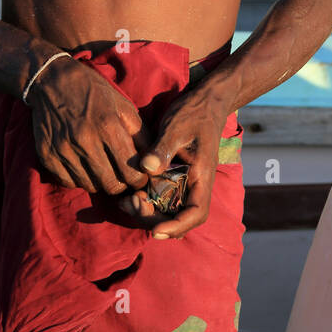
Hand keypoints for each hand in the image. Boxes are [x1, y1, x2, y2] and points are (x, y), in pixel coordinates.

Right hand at [28, 56, 150, 197]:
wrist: (52, 81)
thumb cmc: (94, 93)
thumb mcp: (123, 106)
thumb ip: (141, 136)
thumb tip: (153, 164)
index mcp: (108, 126)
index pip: (131, 173)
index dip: (139, 179)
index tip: (138, 175)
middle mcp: (85, 140)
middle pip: (111, 186)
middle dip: (121, 184)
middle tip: (121, 175)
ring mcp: (63, 150)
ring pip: (90, 186)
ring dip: (99, 180)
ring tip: (101, 165)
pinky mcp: (46, 156)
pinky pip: (69, 182)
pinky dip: (78, 178)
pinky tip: (82, 162)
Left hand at [119, 87, 227, 239]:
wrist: (206, 101)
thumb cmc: (194, 112)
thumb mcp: (176, 128)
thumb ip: (162, 148)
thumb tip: (145, 167)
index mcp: (201, 176)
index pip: (196, 213)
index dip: (177, 226)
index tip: (155, 230)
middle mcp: (195, 184)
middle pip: (180, 218)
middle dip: (154, 219)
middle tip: (130, 204)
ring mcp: (186, 182)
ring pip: (169, 211)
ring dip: (148, 213)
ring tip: (125, 201)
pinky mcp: (175, 177)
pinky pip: (163, 198)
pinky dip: (147, 201)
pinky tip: (129, 194)